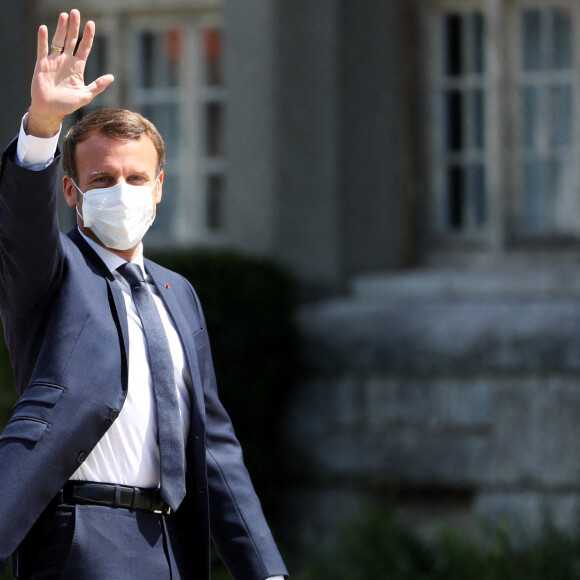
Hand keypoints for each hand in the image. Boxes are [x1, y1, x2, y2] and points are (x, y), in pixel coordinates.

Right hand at [27, 9, 113, 137]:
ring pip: (58, 41)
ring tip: (64, 15)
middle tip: (76, 12)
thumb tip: (112, 77)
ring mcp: (54, 61)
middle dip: (74, 27)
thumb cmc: (68, 105)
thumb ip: (98, 86)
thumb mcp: (85, 95)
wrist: (50, 110)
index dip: (88, 36)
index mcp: (77, 68)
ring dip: (61, 28)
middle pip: (71, 40)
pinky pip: (42, 49)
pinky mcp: (42, 64)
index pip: (84, 48)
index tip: (91, 24)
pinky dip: (42, 39)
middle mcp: (66, 61)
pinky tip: (44, 28)